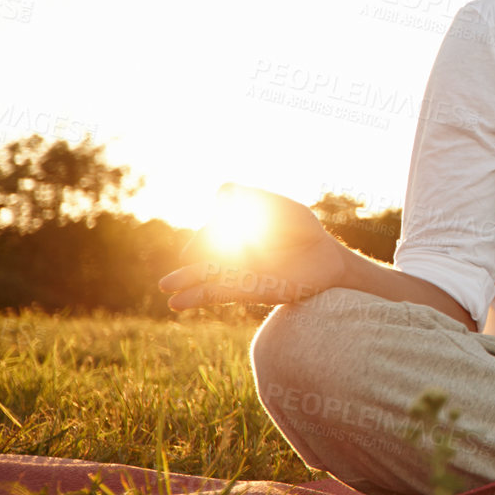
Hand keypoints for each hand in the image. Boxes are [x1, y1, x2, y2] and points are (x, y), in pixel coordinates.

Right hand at [157, 184, 348, 309]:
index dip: (213, 225)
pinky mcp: (250, 291)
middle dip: (188, 262)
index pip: (212, 228)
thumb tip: (219, 192)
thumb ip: (253, 197)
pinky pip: (219, 294)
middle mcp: (233, 253)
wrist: (329, 257)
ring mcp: (240, 273)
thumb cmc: (305, 230)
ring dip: (185, 282)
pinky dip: (198, 297)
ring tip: (166, 287)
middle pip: (202, 256)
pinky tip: (177, 302)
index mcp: (236, 231)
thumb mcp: (282, 208)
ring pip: (206, 277)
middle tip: (180, 264)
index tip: (224, 214)